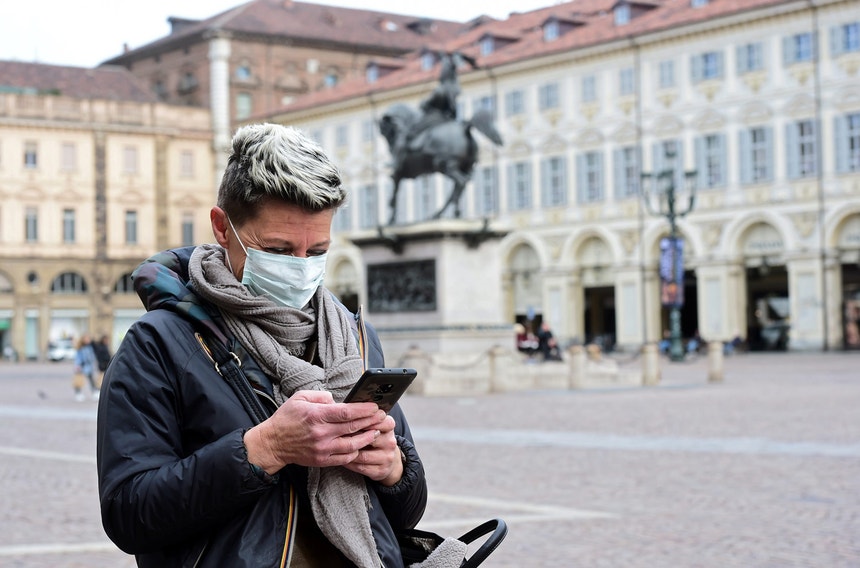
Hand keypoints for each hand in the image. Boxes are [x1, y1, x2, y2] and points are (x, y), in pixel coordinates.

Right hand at [244, 390, 386, 474]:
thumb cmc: (286, 418)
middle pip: (353, 427)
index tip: (375, 406)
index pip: (346, 412)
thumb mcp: (300, 398)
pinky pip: (345, 458)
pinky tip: (362, 445)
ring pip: (352, 445)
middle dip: (371, 421)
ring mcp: (322, 449)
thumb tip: (337, 400)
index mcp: (316, 416)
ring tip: (377, 431)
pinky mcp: (322, 460)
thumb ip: (320, 396)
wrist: (272, 444)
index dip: (363, 409)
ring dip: (368, 438)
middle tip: (382, 416)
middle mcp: (321, 433)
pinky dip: (356, 451)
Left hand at [342, 414, 402, 485]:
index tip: (347, 418)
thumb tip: (337, 403)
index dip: (362, 419)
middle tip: (336, 434)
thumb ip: (361, 414)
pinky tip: (341, 458)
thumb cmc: (373, 436)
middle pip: (369, 437)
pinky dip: (349, 463)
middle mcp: (390, 441)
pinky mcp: (381, 471)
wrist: (386, 459)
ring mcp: (387, 457)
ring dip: (347, 452)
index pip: (379, 419)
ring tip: (335, 447)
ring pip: (363, 455)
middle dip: (352, 436)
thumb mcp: (372, 422)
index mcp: (388, 425)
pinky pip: (361, 467)